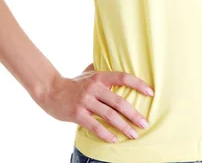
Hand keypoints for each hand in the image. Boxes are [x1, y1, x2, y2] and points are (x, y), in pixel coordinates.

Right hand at [36, 63, 153, 143]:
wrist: (50, 91)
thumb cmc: (73, 83)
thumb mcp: (87, 72)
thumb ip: (101, 69)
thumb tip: (114, 62)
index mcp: (99, 76)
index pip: (122, 78)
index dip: (138, 84)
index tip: (151, 92)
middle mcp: (94, 87)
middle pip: (119, 101)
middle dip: (134, 114)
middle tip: (145, 123)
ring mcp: (85, 101)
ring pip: (109, 115)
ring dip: (124, 126)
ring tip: (134, 134)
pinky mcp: (78, 114)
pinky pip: (95, 126)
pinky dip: (106, 133)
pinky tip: (114, 139)